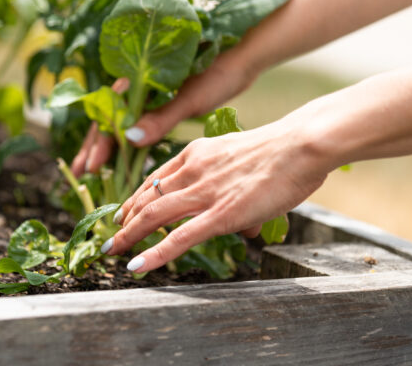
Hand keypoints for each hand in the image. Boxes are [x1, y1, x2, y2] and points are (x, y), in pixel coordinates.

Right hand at [70, 54, 256, 176]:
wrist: (242, 57)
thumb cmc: (218, 72)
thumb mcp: (190, 98)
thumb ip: (160, 118)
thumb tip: (130, 139)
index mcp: (138, 79)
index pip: (110, 114)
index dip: (100, 142)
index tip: (92, 166)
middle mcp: (137, 85)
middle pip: (108, 118)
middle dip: (95, 146)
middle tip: (82, 173)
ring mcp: (146, 94)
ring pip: (119, 122)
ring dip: (106, 146)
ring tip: (92, 170)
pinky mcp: (159, 101)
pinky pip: (134, 123)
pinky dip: (126, 142)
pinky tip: (122, 157)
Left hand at [101, 122, 329, 271]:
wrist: (300, 144)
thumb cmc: (281, 152)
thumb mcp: (240, 159)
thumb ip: (230, 187)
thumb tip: (240, 227)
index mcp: (195, 153)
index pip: (154, 178)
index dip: (134, 198)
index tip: (124, 213)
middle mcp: (191, 170)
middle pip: (145, 197)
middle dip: (123, 220)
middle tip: (111, 236)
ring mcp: (204, 193)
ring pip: (152, 215)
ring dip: (128, 236)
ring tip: (111, 251)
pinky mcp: (220, 214)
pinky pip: (179, 238)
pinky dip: (154, 254)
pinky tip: (138, 266)